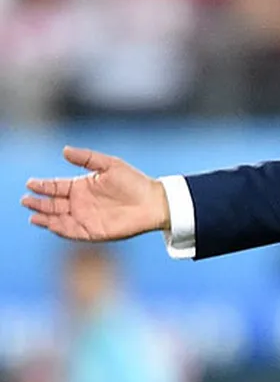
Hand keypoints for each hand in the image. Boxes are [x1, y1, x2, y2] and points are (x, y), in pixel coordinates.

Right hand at [21, 147, 169, 240]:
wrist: (153, 202)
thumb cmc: (134, 182)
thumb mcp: (110, 165)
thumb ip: (87, 158)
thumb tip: (64, 150)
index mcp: (82, 186)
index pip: (56, 186)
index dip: (43, 186)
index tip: (30, 183)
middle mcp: (80, 203)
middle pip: (53, 203)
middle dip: (38, 202)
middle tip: (26, 199)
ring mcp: (85, 218)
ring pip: (58, 218)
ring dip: (44, 216)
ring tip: (32, 213)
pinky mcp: (92, 231)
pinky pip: (71, 231)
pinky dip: (59, 228)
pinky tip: (49, 224)